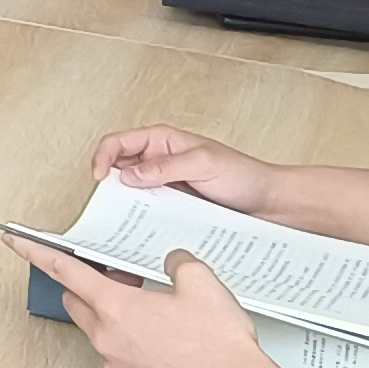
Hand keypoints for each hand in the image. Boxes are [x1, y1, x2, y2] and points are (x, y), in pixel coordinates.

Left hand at [8, 239, 293, 367]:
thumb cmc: (220, 345)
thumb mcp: (202, 283)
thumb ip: (177, 261)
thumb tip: (170, 262)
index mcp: (116, 307)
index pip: (64, 271)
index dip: (35, 251)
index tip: (14, 240)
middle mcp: (107, 339)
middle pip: (78, 304)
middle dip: (90, 288)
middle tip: (122, 281)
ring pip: (101, 334)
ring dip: (116, 321)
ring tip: (157, 317)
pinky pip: (121, 361)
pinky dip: (133, 349)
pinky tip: (167, 347)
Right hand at [88, 124, 278, 215]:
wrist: (268, 203)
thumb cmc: (244, 176)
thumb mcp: (204, 163)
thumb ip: (166, 167)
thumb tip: (129, 174)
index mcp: (163, 140)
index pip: (119, 142)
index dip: (103, 157)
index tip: (100, 178)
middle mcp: (160, 160)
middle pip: (118, 167)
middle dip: (108, 183)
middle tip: (107, 202)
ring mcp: (165, 184)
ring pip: (130, 191)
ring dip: (124, 203)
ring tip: (122, 217)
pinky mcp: (172, 206)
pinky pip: (147, 210)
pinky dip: (140, 217)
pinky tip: (143, 227)